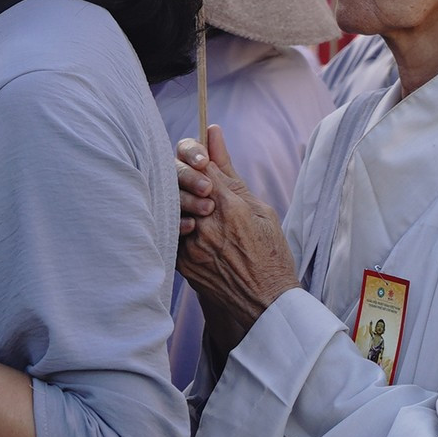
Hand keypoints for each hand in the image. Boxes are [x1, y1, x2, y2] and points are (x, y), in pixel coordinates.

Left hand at [173, 125, 299, 347]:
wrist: (266, 304)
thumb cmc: (270, 254)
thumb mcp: (260, 208)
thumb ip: (230, 170)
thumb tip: (213, 132)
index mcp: (230, 205)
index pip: (198, 161)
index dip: (194, 153)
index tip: (200, 156)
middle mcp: (206, 223)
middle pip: (176, 180)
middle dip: (183, 175)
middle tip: (196, 182)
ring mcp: (191, 244)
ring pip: (169, 204)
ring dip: (178, 199)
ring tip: (194, 205)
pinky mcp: (181, 261)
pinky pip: (167, 231)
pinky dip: (174, 221)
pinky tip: (186, 224)